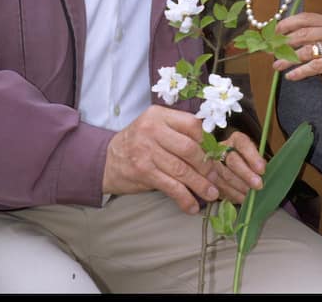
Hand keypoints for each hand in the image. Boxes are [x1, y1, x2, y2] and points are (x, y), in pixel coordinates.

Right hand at [102, 105, 219, 213]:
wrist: (106, 160)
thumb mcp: (154, 126)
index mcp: (159, 115)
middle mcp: (152, 129)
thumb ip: (177, 131)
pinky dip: (184, 198)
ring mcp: (146, 151)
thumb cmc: (137, 142)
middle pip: (189, 148)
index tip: (212, 154)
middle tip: (215, 177)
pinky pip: (171, 187)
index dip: (206, 141)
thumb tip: (210, 148)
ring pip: (182, 170)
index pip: (192, 124)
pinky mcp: (143, 172)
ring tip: (211, 194)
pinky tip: (192, 206)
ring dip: (200, 185)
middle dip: (206, 166)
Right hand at [212, 132, 265, 203]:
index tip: (262, 169)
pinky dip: (232, 195)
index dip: (252, 156)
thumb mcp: (256, 157)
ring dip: (240, 187)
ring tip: (251, 194)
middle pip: (232, 161)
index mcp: (236, 140)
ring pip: (225, 176)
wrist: (232, 168)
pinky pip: (219, 187)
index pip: (243, 144)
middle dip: (246, 174)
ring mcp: (213, 163)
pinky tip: (242, 198)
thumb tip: (262, 172)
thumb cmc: (249, 162)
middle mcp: (223, 149)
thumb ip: (258, 162)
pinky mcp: (209, 178)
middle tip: (258, 185)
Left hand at [273, 12, 321, 103]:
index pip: (305, 17)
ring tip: (277, 65)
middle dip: (284, 43)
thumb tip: (281, 39)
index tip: (273, 32)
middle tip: (272, 51)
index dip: (287, 23)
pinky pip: (314, 66)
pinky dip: (300, 71)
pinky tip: (291, 76)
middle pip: (303, 34)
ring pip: (306, 51)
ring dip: (288, 59)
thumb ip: (311, 37)